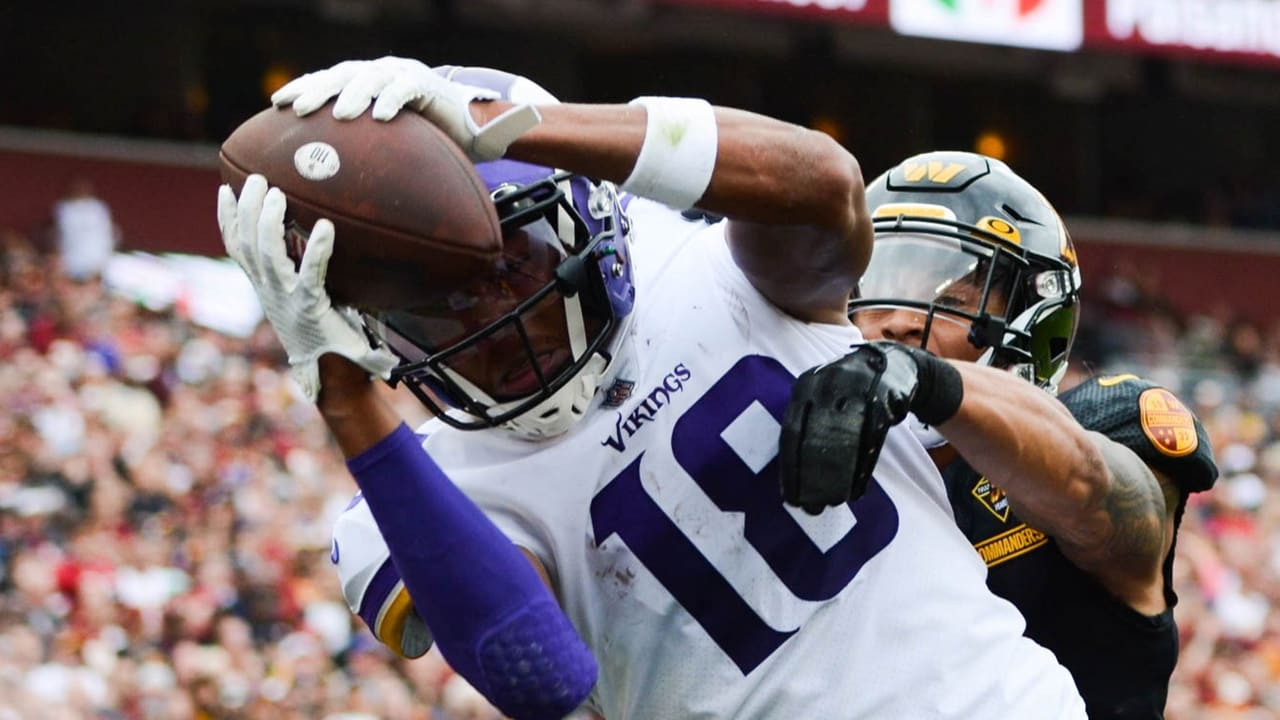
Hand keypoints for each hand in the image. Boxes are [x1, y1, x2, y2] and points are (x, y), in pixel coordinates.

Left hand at [217, 175, 396, 401]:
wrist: (313, 364)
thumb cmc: (342, 347)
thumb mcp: (360, 344)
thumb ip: (373, 352)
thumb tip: (392, 359)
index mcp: (308, 306)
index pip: (310, 277)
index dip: (316, 252)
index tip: (325, 225)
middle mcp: (280, 295)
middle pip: (266, 253)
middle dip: (267, 220)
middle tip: (276, 190)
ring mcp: (264, 286)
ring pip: (247, 246)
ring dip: (248, 212)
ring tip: (256, 181)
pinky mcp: (256, 279)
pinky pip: (235, 247)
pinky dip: (228, 220)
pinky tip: (225, 193)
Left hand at [270, 56, 540, 160]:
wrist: (470, 132)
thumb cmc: (424, 145)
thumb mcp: (385, 146)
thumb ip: (359, 150)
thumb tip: (319, 179)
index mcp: (365, 82)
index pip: (327, 79)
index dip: (302, 87)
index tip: (277, 104)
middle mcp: (380, 72)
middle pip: (342, 74)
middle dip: (319, 90)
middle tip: (299, 110)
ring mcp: (404, 75)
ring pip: (370, 78)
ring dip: (353, 95)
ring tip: (339, 115)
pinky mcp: (428, 85)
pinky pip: (406, 89)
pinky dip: (392, 100)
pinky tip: (380, 116)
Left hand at [779, 342, 945, 513]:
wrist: (891, 365)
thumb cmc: (847, 391)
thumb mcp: (821, 397)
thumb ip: (806, 425)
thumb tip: (791, 474)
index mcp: (805, 387)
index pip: (791, 432)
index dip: (790, 468)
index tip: (789, 497)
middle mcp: (827, 386)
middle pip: (815, 439)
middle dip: (811, 477)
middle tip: (810, 507)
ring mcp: (856, 391)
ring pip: (843, 442)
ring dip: (837, 476)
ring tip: (833, 502)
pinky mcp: (883, 402)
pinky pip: (870, 442)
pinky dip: (862, 468)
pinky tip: (857, 490)